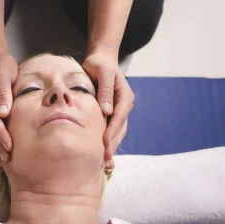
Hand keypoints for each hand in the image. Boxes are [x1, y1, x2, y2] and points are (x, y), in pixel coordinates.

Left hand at [83, 53, 134, 167]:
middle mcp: (124, 105)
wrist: (100, 59)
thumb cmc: (100, 64)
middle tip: (105, 161)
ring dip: (111, 147)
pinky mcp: (110, 113)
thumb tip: (106, 110)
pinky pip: (110, 129)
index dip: (112, 131)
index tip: (104, 144)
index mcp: (124, 96)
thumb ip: (105, 90)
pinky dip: (107, 141)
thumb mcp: (103, 72)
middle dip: (113, 145)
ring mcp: (118, 110)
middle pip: (119, 128)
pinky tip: (101, 154)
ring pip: (117, 132)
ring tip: (105, 164)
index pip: (119, 117)